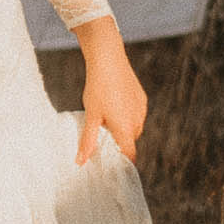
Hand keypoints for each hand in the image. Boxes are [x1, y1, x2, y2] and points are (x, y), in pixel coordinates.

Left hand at [74, 14, 146, 164]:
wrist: (109, 60)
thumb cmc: (98, 88)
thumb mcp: (91, 116)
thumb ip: (88, 140)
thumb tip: (81, 162)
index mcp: (126, 128)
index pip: (130, 154)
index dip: (123, 162)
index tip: (113, 164)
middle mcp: (138, 120)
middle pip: (130, 140)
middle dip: (118, 142)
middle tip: (101, 136)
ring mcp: (142, 108)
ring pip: (134, 127)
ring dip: (123, 128)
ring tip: (105, 117)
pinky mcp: (142, 98)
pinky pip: (136, 114)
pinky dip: (127, 115)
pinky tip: (113, 104)